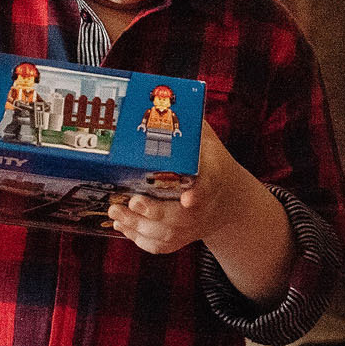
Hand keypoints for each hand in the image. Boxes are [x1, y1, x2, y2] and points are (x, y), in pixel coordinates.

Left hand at [108, 122, 251, 255]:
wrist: (229, 200)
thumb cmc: (211, 162)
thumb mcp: (206, 139)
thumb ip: (189, 125)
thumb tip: (162, 99)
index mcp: (214, 177)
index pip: (209, 186)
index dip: (199, 193)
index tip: (188, 199)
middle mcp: (205, 206)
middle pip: (182, 217)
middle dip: (154, 212)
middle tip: (130, 201)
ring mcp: (194, 227)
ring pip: (167, 235)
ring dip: (138, 226)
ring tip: (115, 210)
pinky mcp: (183, 239)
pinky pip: (161, 246)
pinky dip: (139, 239)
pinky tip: (121, 224)